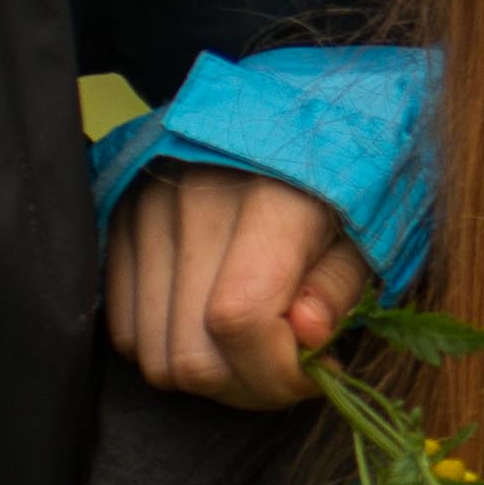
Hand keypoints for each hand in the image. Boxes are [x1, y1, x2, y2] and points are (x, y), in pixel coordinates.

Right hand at [100, 165, 377, 404]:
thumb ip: (339, 288)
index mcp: (268, 197)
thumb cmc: (339, 169)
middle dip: (246, 385)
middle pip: (190, 355)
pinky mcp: (115, 222)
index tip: (315, 370)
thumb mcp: (368, 225)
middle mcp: (191, 203)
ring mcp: (143, 212)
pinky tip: (207, 321)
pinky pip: (123, 328)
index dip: (278, 371)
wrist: (280, 99)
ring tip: (249, 345)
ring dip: (205, 372)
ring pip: (150, 354)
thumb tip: (307, 342)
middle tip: (285, 367)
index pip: (240, 318)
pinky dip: (166, 344)